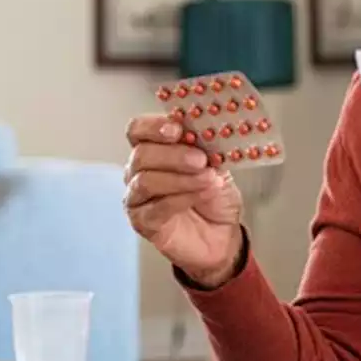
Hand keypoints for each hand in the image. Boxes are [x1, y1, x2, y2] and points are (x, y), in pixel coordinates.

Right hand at [124, 114, 244, 287]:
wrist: (223, 235)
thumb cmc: (215, 196)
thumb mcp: (217, 164)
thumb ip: (207, 148)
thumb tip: (206, 132)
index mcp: (154, 149)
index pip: (138, 130)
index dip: (153, 126)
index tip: (177, 129)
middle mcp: (139, 171)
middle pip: (141, 154)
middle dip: (173, 154)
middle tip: (200, 159)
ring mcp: (137, 197)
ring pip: (145, 181)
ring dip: (180, 178)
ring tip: (208, 178)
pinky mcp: (143, 222)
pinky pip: (155, 208)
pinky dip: (182, 198)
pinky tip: (202, 194)